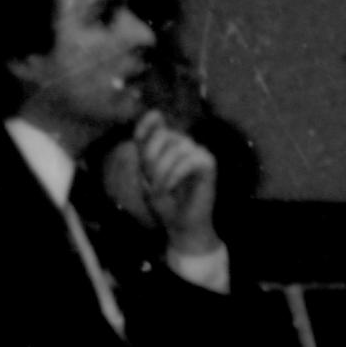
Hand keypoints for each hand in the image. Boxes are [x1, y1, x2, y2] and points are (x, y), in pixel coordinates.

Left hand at [134, 110, 220, 257]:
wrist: (181, 225)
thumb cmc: (165, 202)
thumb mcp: (146, 175)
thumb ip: (146, 149)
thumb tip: (151, 120)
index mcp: (167, 145)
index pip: (156, 122)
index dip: (145, 124)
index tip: (136, 139)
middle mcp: (184, 144)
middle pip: (164, 135)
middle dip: (151, 158)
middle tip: (150, 180)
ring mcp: (198, 152)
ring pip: (177, 147)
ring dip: (162, 170)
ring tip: (161, 188)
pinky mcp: (209, 163)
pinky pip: (190, 160)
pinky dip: (175, 174)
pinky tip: (170, 187)